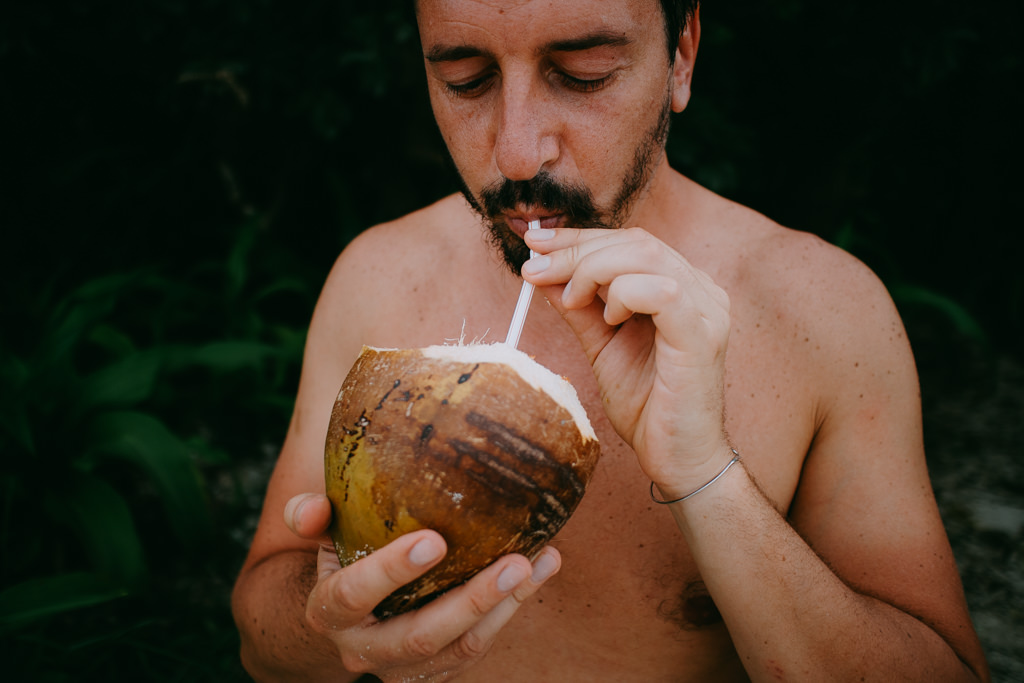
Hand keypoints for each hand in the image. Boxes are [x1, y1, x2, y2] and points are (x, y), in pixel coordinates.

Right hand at [284, 493, 560, 680]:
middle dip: (471, 600)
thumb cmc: (341, 555)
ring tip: (541, 561)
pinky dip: (515, 607)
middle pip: (420, 636)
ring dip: (506, 606)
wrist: (345, 616)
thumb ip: (309, 516)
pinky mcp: (437, 671)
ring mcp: (404, 668)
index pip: (354, 595)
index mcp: (329, 610)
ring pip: (461, 648)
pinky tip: (544, 565)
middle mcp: (364, 649)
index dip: (391, 572)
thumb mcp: (319, 534)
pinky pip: (480, 646)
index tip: (434, 540)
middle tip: (514, 561)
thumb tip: (312, 508)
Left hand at [523, 227, 733, 495]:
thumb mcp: (601, 345)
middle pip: (636, 242)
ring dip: (593, 269)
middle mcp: (701, 290)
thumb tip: (539, 271)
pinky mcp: (702, 333)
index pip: (630, 242)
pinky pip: (662, 291)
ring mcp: (707, 309)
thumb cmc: (646, 405)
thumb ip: (577, 307)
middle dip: (576, 249)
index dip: (579, 238)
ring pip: (646, 256)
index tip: (534, 242)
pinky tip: (609, 320)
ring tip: (569, 299)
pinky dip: (625, 295)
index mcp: (681, 287)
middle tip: (534, 266)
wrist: (677, 459)